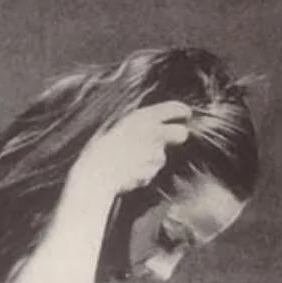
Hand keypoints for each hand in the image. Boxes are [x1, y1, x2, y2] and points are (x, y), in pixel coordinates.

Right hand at [76, 101, 193, 195]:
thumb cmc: (100, 148)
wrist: (95, 173)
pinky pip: (151, 172)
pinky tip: (128, 171)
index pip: (174, 109)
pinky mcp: (152, 172)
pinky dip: (143, 173)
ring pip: (162, 156)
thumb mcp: (119, 125)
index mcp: (143, 117)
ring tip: (130, 160)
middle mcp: (153, 133)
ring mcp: (154, 154)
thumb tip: (154, 125)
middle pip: (181, 133)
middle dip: (179, 135)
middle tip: (174, 137)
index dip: (182, 111)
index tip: (186, 115)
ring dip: (152, 159)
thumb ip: (139, 124)